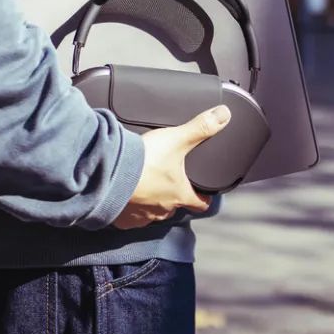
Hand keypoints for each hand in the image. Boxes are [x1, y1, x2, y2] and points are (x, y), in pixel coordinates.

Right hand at [112, 105, 230, 229]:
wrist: (110, 175)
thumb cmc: (144, 162)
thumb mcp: (176, 139)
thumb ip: (200, 127)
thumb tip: (224, 115)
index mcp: (179, 194)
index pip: (200, 203)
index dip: (204, 199)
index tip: (204, 195)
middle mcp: (163, 209)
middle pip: (174, 207)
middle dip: (173, 197)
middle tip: (168, 183)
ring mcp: (142, 215)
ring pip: (152, 213)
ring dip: (151, 202)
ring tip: (145, 187)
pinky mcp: (123, 218)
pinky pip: (129, 218)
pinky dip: (129, 210)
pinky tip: (126, 198)